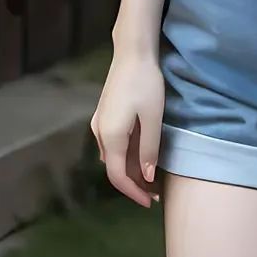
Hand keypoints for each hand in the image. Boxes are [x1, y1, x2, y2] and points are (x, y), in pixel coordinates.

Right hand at [90, 48, 165, 207]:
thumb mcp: (153, 119)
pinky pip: (113, 144)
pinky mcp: (105, 115)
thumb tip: (147, 177)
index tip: (149, 203)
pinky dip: (127, 156)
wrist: (132, 53)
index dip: (133, 193)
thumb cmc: (145, 83)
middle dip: (134, 184)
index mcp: (111, 137)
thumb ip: (149, 149)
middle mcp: (100, 133)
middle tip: (156, 194)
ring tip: (152, 178)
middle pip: (114, 168)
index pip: (117, 176)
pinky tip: (142, 156)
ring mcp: (100, 123)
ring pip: (113, 157)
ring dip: (131, 170)